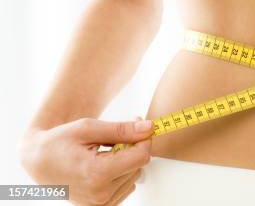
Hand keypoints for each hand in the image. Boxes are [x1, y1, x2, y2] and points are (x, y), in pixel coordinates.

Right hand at [20, 117, 154, 205]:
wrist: (37, 161)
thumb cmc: (59, 142)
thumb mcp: (88, 128)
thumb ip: (121, 130)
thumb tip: (149, 128)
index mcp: (96, 173)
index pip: (141, 156)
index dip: (144, 138)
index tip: (138, 124)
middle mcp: (99, 194)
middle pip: (139, 166)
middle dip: (133, 148)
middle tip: (116, 137)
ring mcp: (98, 204)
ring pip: (134, 177)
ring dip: (127, 162)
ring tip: (105, 153)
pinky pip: (125, 188)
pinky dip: (121, 174)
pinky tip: (104, 166)